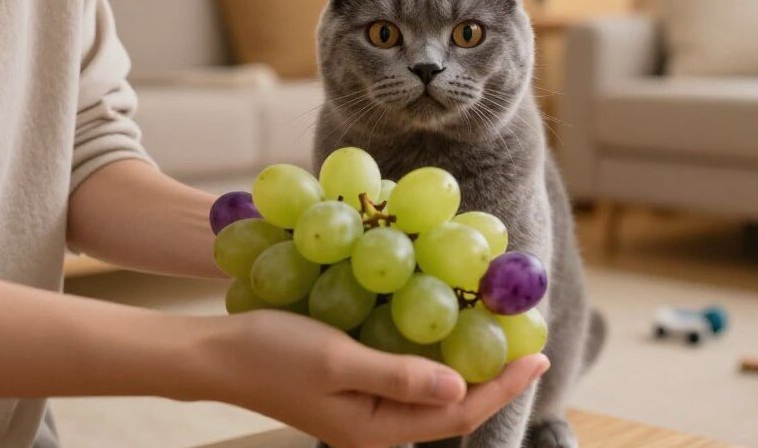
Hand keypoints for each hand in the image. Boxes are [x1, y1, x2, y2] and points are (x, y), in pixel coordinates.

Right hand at [207, 309, 549, 447]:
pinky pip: (411, 375)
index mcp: (377, 431)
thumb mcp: (339, 361)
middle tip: (529, 343)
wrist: (219, 353)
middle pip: (453, 407)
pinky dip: (437, 352)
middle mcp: (378, 426)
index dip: (502, 387)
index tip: (537, 356)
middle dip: (494, 378)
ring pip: (434, 390)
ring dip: (468, 363)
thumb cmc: (275, 354)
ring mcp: (367, 408)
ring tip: (500, 334)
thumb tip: (461, 390)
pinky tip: (448, 326)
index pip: (457, 415)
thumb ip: (400, 377)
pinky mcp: (357, 385)